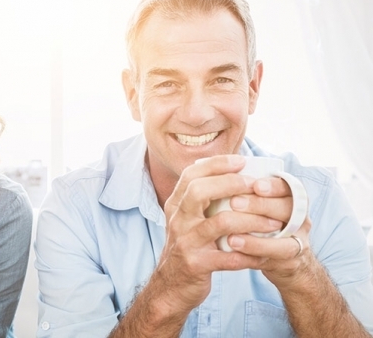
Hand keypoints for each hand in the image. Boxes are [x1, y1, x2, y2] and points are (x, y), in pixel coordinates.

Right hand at [156, 155, 281, 310]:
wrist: (171, 285)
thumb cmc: (188, 247)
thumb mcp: (186, 219)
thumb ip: (201, 198)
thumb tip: (232, 172)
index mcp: (176, 205)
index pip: (191, 174)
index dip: (216, 164)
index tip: (241, 161)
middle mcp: (178, 220)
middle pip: (199, 191)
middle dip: (231, 184)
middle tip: (256, 186)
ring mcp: (186, 242)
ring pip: (220, 223)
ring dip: (251, 220)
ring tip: (273, 223)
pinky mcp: (196, 264)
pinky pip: (228, 257)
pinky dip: (250, 255)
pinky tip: (265, 255)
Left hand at [225, 176, 312, 288]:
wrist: (280, 260)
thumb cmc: (260, 225)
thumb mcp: (255, 205)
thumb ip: (242, 188)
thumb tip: (214, 165)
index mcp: (290, 198)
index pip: (287, 186)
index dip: (273, 185)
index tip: (254, 183)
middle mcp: (299, 216)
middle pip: (288, 207)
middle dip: (261, 204)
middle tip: (235, 203)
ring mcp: (298, 239)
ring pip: (286, 233)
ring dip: (256, 231)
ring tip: (231, 233)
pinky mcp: (291, 259)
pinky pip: (277, 255)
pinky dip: (255, 249)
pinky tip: (234, 246)